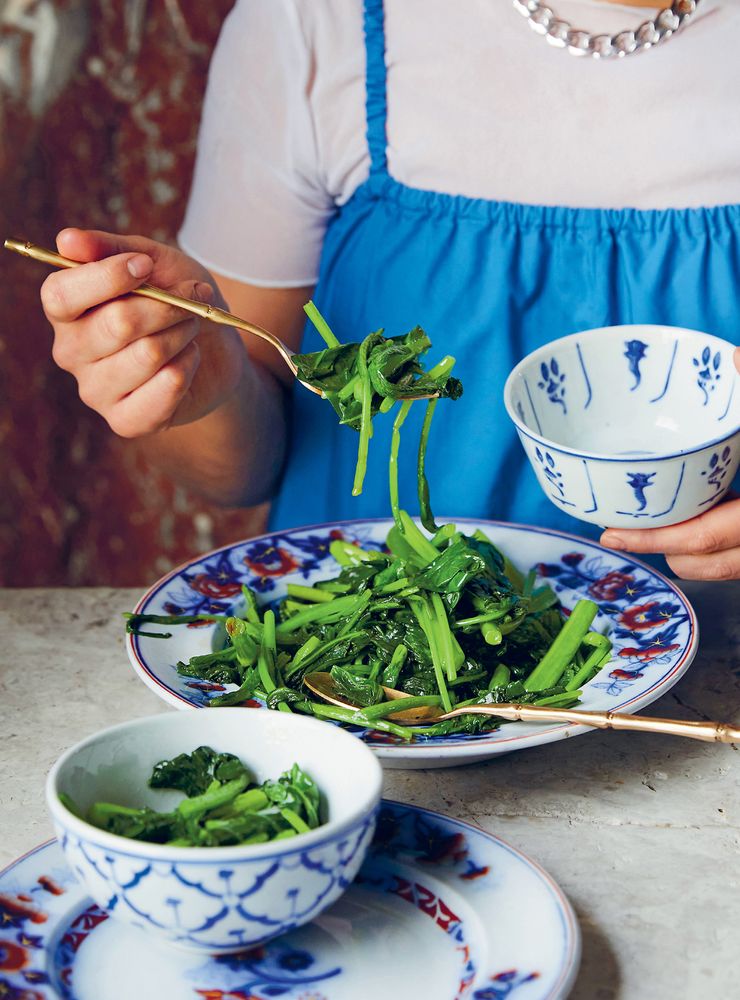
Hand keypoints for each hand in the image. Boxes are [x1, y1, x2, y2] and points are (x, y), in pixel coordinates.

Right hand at [43, 229, 246, 436]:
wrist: (214, 349)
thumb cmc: (176, 299)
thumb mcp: (153, 261)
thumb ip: (111, 248)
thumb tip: (67, 240)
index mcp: (65, 310)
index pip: (62, 294)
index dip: (109, 276)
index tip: (146, 265)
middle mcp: (70, 352)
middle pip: (117, 324)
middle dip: (167, 306)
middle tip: (190, 299)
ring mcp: (94, 390)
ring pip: (148, 354)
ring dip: (184, 334)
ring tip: (191, 328)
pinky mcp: (125, 421)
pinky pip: (166, 387)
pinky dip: (189, 366)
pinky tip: (188, 361)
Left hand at [600, 347, 739, 580]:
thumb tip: (736, 357)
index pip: (703, 539)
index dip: (653, 538)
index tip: (612, 533)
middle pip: (707, 565)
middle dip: (665, 550)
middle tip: (627, 529)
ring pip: (727, 570)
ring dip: (691, 555)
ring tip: (660, 528)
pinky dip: (721, 550)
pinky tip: (707, 518)